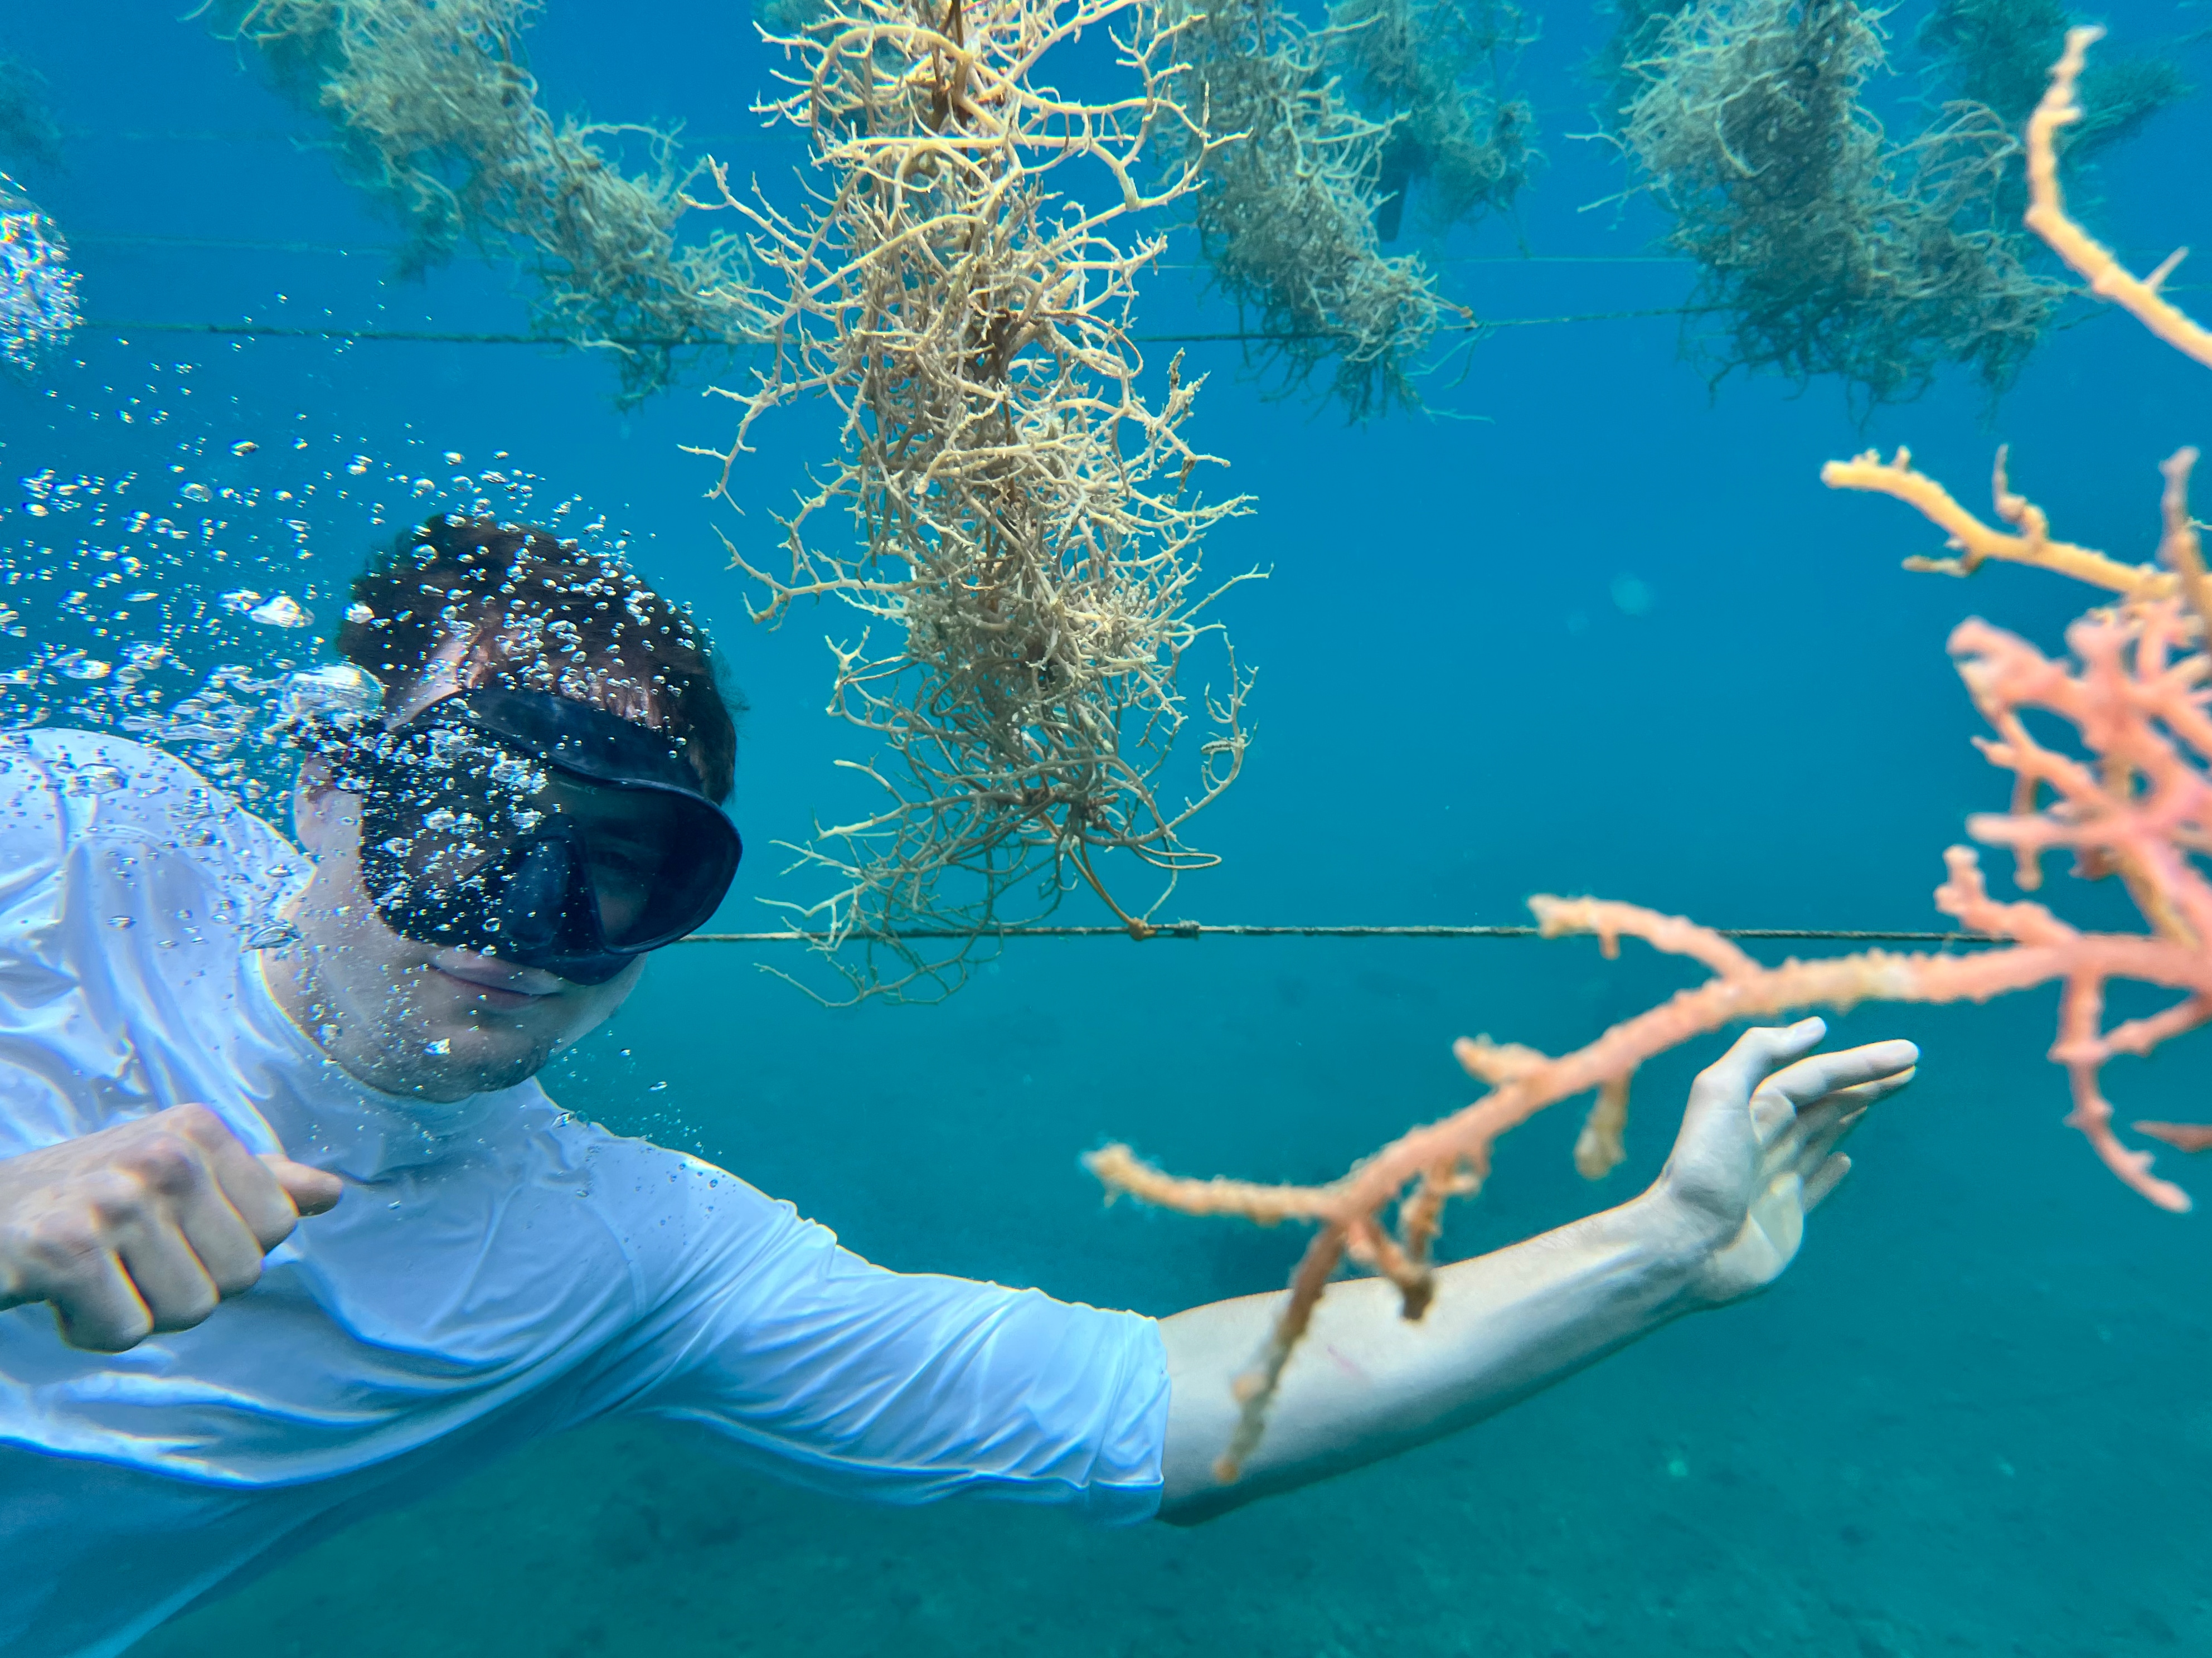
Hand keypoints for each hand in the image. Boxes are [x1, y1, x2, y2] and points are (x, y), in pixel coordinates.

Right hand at [0, 1103, 343, 1351]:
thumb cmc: (80, 1200)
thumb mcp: (170, 1175)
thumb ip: (253, 1183)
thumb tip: (331, 1193)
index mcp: (197, 1130)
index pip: (278, 1226)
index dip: (225, 1250)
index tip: (168, 1232)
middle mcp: (164, 1153)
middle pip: (241, 1275)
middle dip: (185, 1286)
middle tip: (125, 1259)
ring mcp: (115, 1198)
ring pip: (189, 1309)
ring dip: (137, 1309)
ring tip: (93, 1273)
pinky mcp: (64, 1247)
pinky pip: (127, 1330)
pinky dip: (91, 1329)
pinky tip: (58, 1293)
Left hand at [1646, 1018, 1917, 1307]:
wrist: (1686, 1245)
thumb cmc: (1703, 1169)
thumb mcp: (1720, 1094)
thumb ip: (1759, 1053)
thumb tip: (1816, 1028)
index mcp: (1752, 1108)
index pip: (1816, 1076)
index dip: (1861, 1063)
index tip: (1908, 1053)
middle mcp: (1764, 1140)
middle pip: (1824, 1101)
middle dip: (1866, 1081)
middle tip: (1912, 1065)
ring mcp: (1774, 1180)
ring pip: (1821, 1136)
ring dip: (1853, 1113)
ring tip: (1883, 1093)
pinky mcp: (1783, 1219)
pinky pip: (1812, 1186)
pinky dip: (1831, 1171)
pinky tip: (1846, 1159)